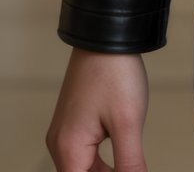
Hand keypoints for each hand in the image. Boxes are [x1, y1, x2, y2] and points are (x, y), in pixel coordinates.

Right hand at [45, 48, 149, 170]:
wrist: (106, 34)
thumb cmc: (114, 73)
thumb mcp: (128, 122)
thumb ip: (130, 163)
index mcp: (69, 149)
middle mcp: (60, 144)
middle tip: (132, 166)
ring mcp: (65, 132)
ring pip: (85, 167)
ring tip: (130, 164)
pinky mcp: (74, 121)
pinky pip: (86, 152)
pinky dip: (103, 160)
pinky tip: (124, 156)